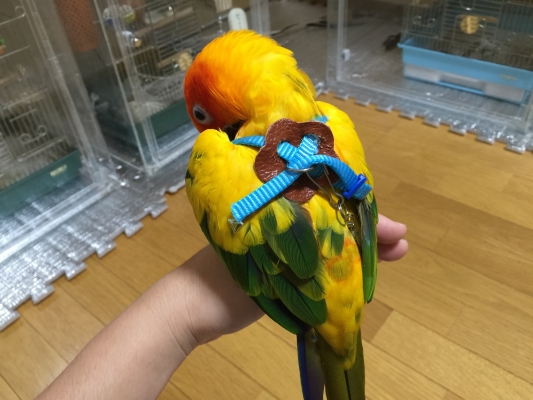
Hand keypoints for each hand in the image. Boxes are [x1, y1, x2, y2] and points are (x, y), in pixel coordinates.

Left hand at [175, 215, 406, 347]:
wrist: (198, 306)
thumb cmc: (227, 270)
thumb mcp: (270, 248)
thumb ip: (312, 239)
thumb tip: (350, 229)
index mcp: (279, 203)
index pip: (329, 200)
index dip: (361, 210)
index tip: (390, 223)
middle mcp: (287, 221)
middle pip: (334, 220)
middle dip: (367, 229)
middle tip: (399, 240)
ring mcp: (287, 247)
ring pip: (331, 242)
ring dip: (361, 248)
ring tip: (396, 251)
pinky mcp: (286, 271)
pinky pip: (321, 265)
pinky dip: (343, 268)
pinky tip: (366, 273)